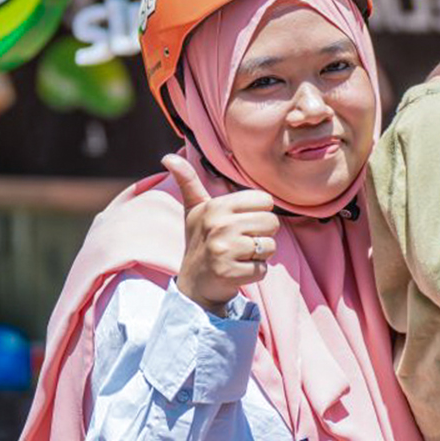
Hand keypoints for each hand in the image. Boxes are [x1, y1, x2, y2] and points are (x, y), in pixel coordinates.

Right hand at [163, 154, 279, 311]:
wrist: (194, 283)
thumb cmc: (200, 240)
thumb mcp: (194, 209)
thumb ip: (187, 181)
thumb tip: (168, 157)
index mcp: (215, 206)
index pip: (265, 201)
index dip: (258, 214)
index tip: (241, 223)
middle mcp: (219, 225)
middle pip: (271, 223)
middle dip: (261, 235)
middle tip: (240, 242)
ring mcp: (223, 250)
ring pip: (269, 246)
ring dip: (259, 255)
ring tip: (239, 256)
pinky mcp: (229, 273)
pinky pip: (262, 269)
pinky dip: (254, 273)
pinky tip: (237, 271)